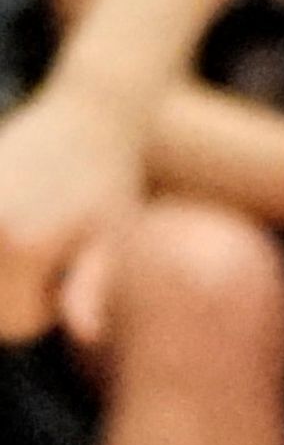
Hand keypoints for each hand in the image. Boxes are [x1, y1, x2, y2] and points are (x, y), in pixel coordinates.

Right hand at [0, 75, 148, 351]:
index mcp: (22, 248)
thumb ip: (91, 287)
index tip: (72, 266)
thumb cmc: (111, 179)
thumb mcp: (111, 235)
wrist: (92, 108)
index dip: (48, 308)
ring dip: (2, 274)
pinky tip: (15, 215)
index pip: (15, 326)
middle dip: (17, 295)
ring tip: (31, 237)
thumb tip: (89, 336)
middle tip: (52, 250)